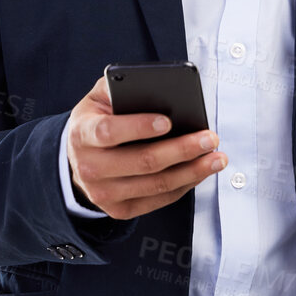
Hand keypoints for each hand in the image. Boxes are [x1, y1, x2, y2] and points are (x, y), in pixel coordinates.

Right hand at [66, 74, 227, 218]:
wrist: (78, 159)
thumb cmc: (96, 121)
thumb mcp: (99, 99)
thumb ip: (119, 87)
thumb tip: (155, 86)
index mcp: (82, 134)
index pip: (108, 132)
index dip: (139, 127)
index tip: (168, 121)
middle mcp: (90, 168)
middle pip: (143, 162)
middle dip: (182, 149)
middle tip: (210, 138)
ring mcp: (104, 193)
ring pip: (156, 184)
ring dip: (192, 171)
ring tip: (216, 157)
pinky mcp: (120, 210)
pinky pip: (160, 199)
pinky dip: (185, 184)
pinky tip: (201, 171)